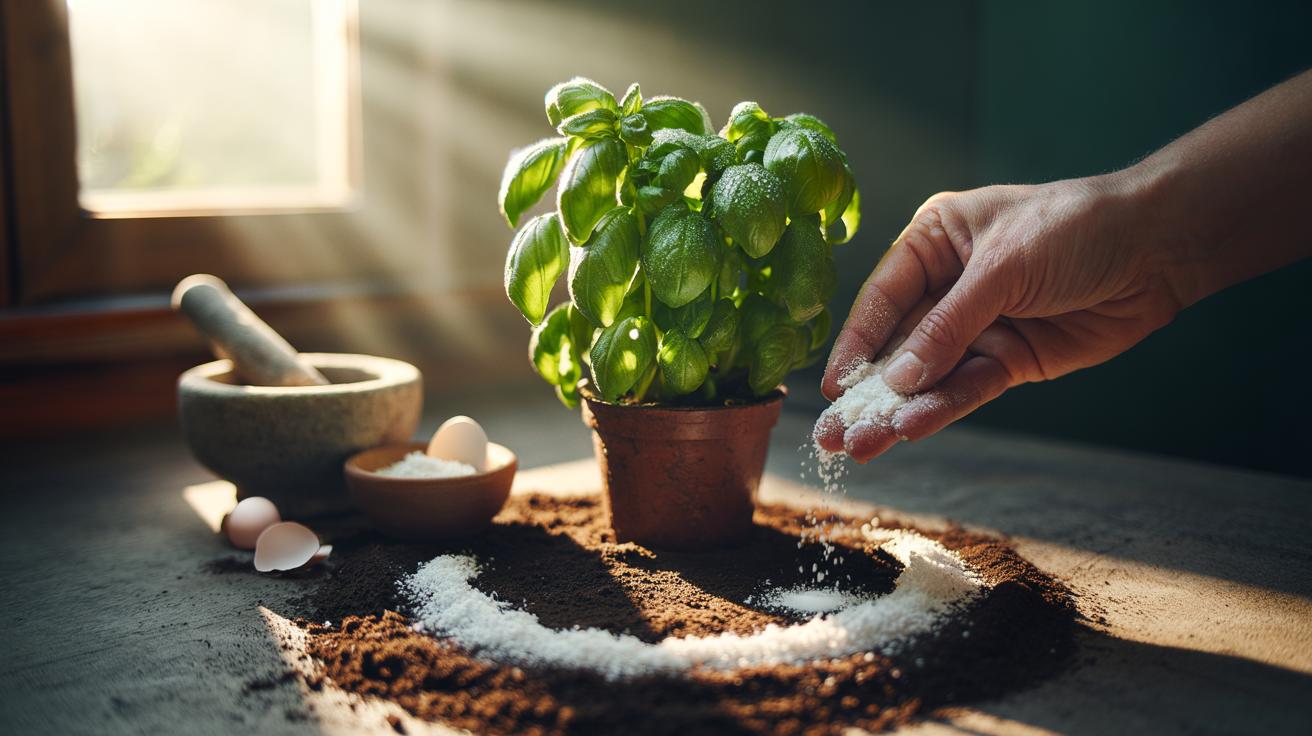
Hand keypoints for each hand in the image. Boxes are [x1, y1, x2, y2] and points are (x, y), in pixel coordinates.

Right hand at [814, 175, 1185, 461]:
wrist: (1158, 248)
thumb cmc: (1075, 229)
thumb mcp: (1002, 267)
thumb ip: (948, 326)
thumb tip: (899, 380)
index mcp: (934, 242)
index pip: (883, 297)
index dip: (857, 343)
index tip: (833, 387)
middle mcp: (947, 285)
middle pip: (898, 345)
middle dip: (866, 391)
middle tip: (830, 435)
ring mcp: (978, 326)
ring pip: (928, 376)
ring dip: (897, 412)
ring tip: (860, 448)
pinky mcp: (1009, 360)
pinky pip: (968, 388)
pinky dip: (941, 410)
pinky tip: (911, 430)